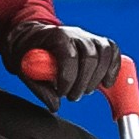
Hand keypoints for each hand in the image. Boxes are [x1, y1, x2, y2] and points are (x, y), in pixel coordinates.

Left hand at [2, 20, 120, 103]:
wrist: (31, 37)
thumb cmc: (26, 52)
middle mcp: (74, 32)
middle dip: (83, 82)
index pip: (69, 56)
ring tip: (86, 90)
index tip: (62, 93)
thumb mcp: (25, 70)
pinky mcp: (96, 42)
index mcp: (55, 35)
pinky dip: (113, 68)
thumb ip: (40, 88)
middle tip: (73, 96)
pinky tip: (106, 83)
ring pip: (104, 53)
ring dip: (98, 77)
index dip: (68, 79)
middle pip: (90, 56)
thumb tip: (55, 106)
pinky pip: (112, 51)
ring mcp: (87, 36)